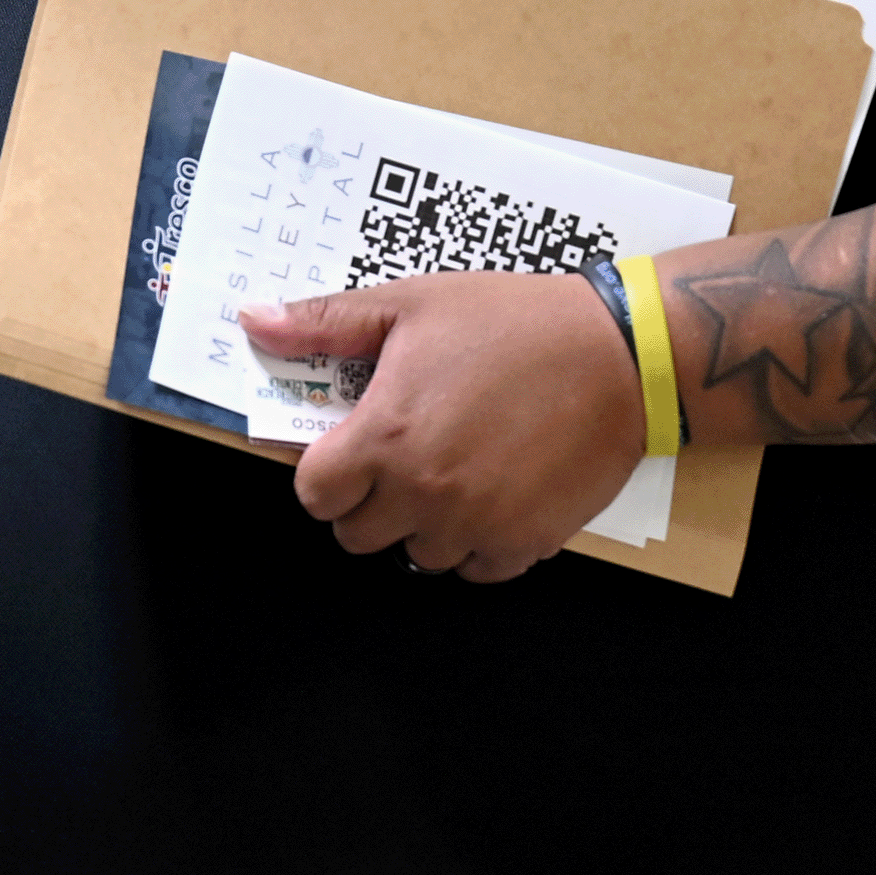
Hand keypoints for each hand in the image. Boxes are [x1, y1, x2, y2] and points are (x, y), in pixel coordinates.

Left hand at [242, 271, 644, 581]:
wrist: (621, 355)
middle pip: (357, 535)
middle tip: (401, 455)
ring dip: (423, 524)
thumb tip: (254, 323)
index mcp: (385, 437)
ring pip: (416, 556)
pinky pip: (476, 570)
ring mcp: (476, 525)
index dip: (325, 471)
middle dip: (368, 501)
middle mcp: (423, 493)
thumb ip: (327, 323)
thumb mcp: (412, 304)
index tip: (349, 448)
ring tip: (452, 469)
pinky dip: (476, 544)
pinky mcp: (525, 544)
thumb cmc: (513, 322)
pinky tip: (492, 494)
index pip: (314, 495)